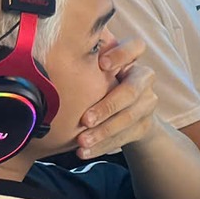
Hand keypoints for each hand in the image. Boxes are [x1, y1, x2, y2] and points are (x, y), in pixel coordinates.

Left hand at [76, 38, 160, 160]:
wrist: (124, 115)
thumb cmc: (99, 86)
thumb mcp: (95, 70)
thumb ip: (85, 59)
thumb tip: (52, 48)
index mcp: (131, 60)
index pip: (136, 46)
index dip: (122, 54)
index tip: (101, 64)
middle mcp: (143, 79)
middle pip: (133, 90)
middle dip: (108, 106)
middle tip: (85, 120)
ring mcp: (147, 103)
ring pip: (130, 117)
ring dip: (104, 131)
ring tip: (81, 141)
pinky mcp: (144, 126)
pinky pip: (126, 137)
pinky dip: (103, 145)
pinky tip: (85, 151)